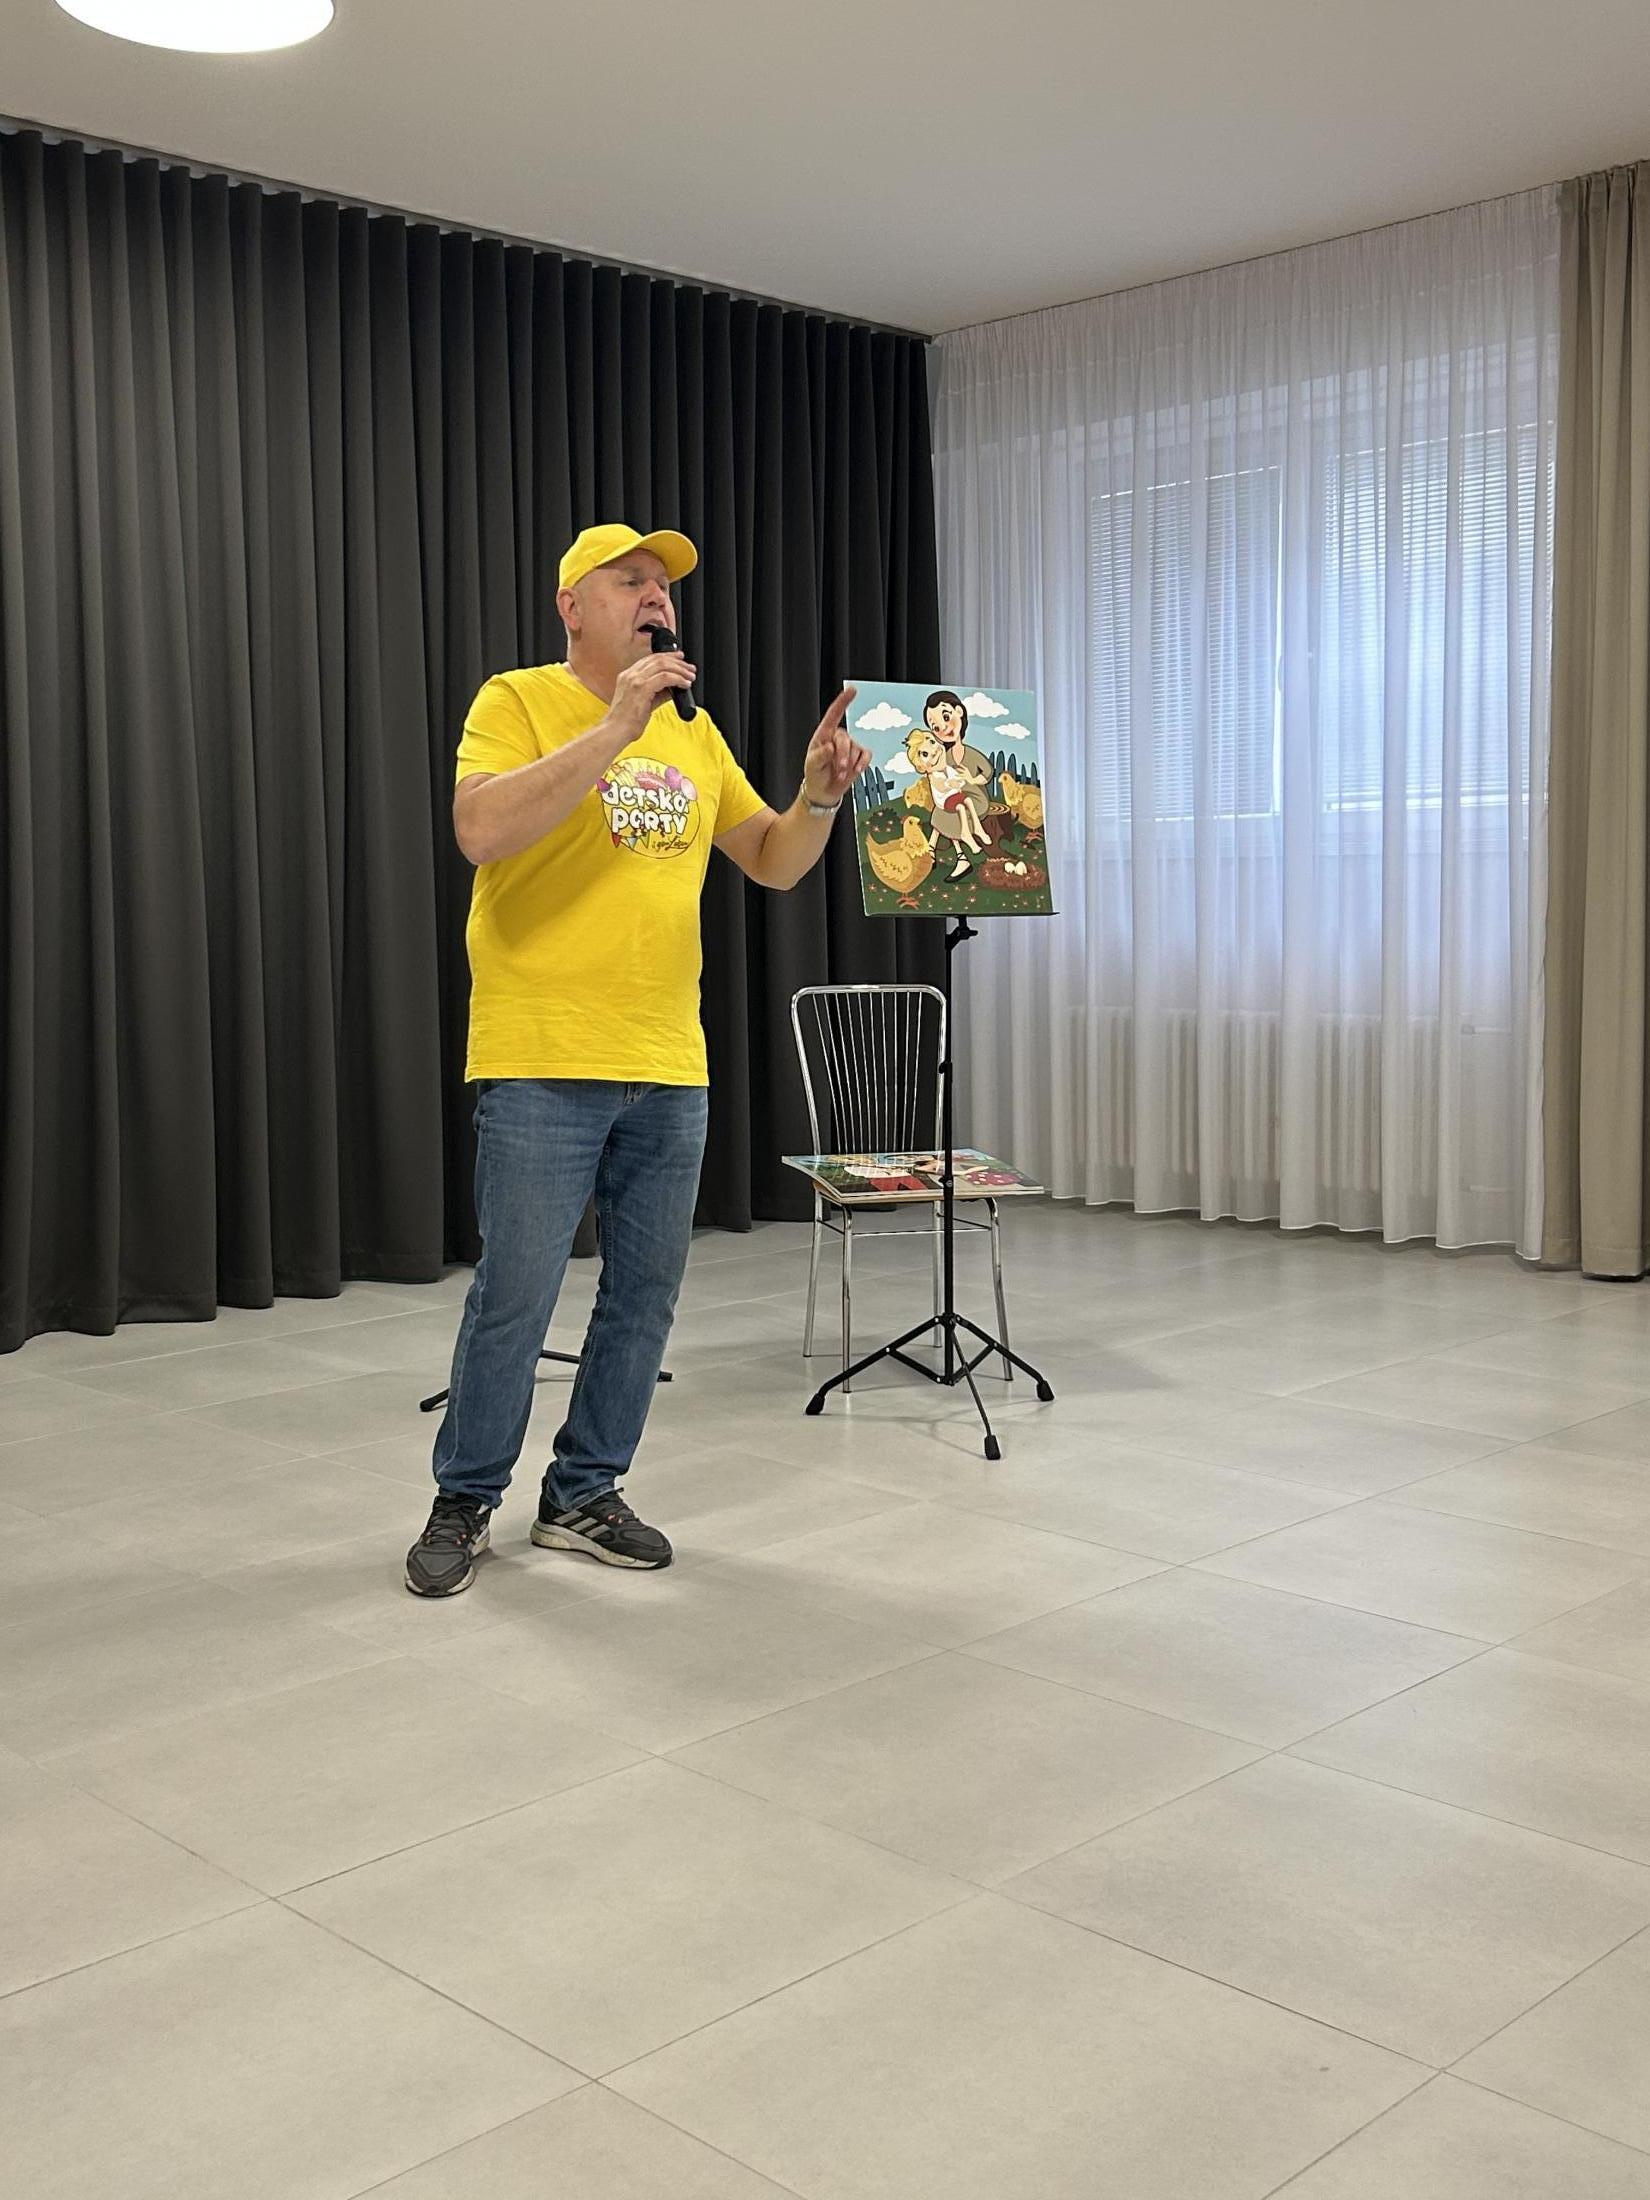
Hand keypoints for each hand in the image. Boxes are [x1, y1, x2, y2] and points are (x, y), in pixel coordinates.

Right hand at [607, 650, 697, 743]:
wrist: (615, 731)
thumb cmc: (626, 722)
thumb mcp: (644, 703)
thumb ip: (658, 694)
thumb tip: (673, 689)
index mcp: (628, 676)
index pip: (650, 659)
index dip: (667, 657)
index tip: (679, 659)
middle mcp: (630, 675)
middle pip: (658, 659)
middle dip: (677, 661)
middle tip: (689, 668)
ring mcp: (635, 680)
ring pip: (662, 665)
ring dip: (680, 670)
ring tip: (690, 676)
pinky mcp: (641, 688)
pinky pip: (665, 677)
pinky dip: (678, 679)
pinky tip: (684, 684)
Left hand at [803, 686, 869, 806]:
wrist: (824, 791)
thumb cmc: (815, 775)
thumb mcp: (812, 765)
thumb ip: (820, 756)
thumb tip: (830, 747)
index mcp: (824, 735)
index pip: (834, 715)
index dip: (843, 701)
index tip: (851, 690)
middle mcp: (838, 738)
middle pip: (845, 739)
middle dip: (843, 756)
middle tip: (839, 770)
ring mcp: (850, 747)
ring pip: (856, 749)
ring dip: (850, 764)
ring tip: (841, 775)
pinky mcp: (860, 756)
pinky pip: (866, 755)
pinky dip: (862, 764)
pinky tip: (856, 770)